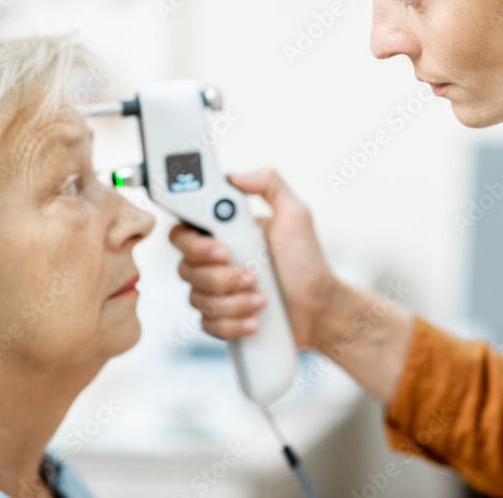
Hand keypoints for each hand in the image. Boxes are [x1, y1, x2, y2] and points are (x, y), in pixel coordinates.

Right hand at [168, 168, 338, 349]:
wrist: (319, 306)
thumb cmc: (306, 260)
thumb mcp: (295, 215)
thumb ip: (270, 184)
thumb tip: (236, 177)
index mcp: (221, 233)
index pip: (183, 233)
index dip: (193, 242)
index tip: (222, 248)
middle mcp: (211, 262)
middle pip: (184, 268)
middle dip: (218, 275)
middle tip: (251, 275)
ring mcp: (213, 292)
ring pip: (196, 298)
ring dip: (232, 300)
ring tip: (263, 298)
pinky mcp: (220, 319)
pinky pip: (208, 324)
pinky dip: (233, 323)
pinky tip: (256, 320)